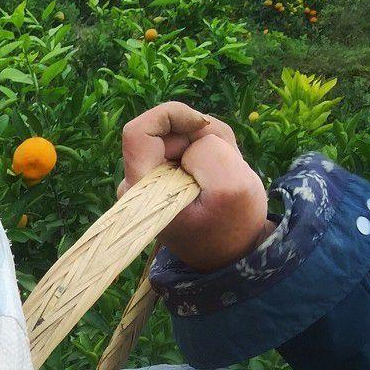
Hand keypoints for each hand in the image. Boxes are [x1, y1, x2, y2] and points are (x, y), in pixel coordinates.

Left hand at [120, 101, 272, 272]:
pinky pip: (188, 149)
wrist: (231, 253)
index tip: (201, 129)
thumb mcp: (231, 186)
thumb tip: (191, 140)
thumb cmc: (232, 226)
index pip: (138, 132)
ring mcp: (151, 182)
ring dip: (210, 147)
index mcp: (142, 190)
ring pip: (181, 138)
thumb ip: (206, 150)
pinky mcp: (165, 180)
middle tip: (226, 165)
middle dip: (201, 137)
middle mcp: (138, 185)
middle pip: (167, 132)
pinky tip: (221, 177)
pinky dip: (210, 154)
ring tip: (225, 175)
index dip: (171, 116)